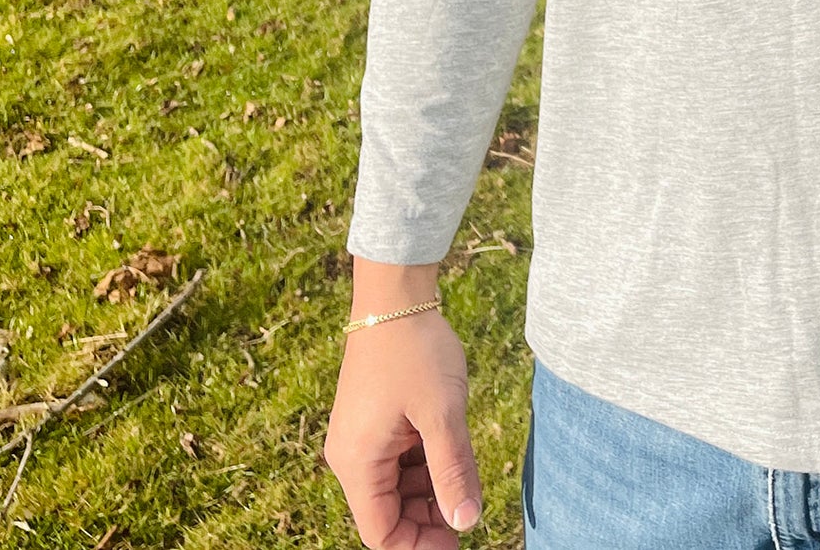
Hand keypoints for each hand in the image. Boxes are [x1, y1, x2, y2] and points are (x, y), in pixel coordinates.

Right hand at [324, 290, 483, 547]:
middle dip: (427, 518)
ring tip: (464, 475)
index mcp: (357, 463)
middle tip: (469, 508)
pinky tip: (450, 450)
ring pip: (394, 486)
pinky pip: (396, 459)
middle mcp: (350, 456)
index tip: (460, 536)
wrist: (396, 295)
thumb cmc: (416, 351)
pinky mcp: (373, 420)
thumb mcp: (443, 413)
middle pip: (386, 512)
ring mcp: (360, 436)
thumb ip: (453, 471)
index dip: (420, 544)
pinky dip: (423, 464)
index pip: (381, 532)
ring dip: (428, 490)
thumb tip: (467, 522)